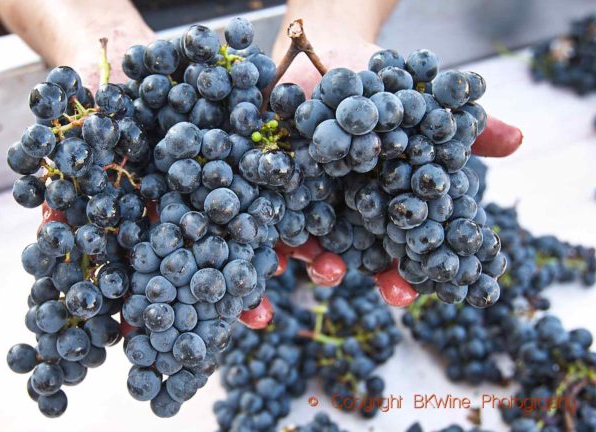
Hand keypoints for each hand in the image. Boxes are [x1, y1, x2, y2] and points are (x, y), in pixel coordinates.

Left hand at [257, 10, 522, 309]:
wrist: (321, 51)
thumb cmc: (374, 83)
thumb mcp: (419, 104)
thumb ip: (461, 127)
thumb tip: (517, 140)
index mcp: (375, 205)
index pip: (388, 253)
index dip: (398, 277)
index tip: (406, 293)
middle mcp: (334, 211)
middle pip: (341, 257)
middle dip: (345, 276)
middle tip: (351, 283)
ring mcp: (296, 200)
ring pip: (300, 245)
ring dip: (309, 265)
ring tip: (322, 268)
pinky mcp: (262, 183)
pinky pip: (256, 219)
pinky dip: (259, 241)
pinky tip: (270, 255)